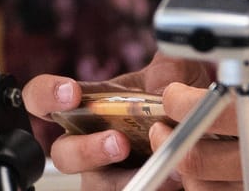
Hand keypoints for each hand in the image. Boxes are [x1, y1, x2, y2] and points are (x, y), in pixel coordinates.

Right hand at [20, 55, 212, 189]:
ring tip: (152, 168)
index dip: (46, 95)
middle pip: (62, 153)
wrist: (205, 133)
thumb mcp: (176, 75)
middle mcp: (88, 142)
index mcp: (87, 106)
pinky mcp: (127, 187)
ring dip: (118, 178)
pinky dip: (148, 186)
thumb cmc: (176, 101)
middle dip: (86, 149)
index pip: (42, 99)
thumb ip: (167, 69)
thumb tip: (163, 84)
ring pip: (93, 184)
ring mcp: (105, 173)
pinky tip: (171, 178)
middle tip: (119, 142)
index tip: (71, 93)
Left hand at [147, 46, 248, 190]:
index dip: (181, 102)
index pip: (215, 114)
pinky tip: (215, 171)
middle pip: (200, 159)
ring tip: (185, 143)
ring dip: (188, 167)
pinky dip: (214, 188)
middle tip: (167, 118)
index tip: (175, 91)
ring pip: (211, 190)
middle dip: (171, 136)